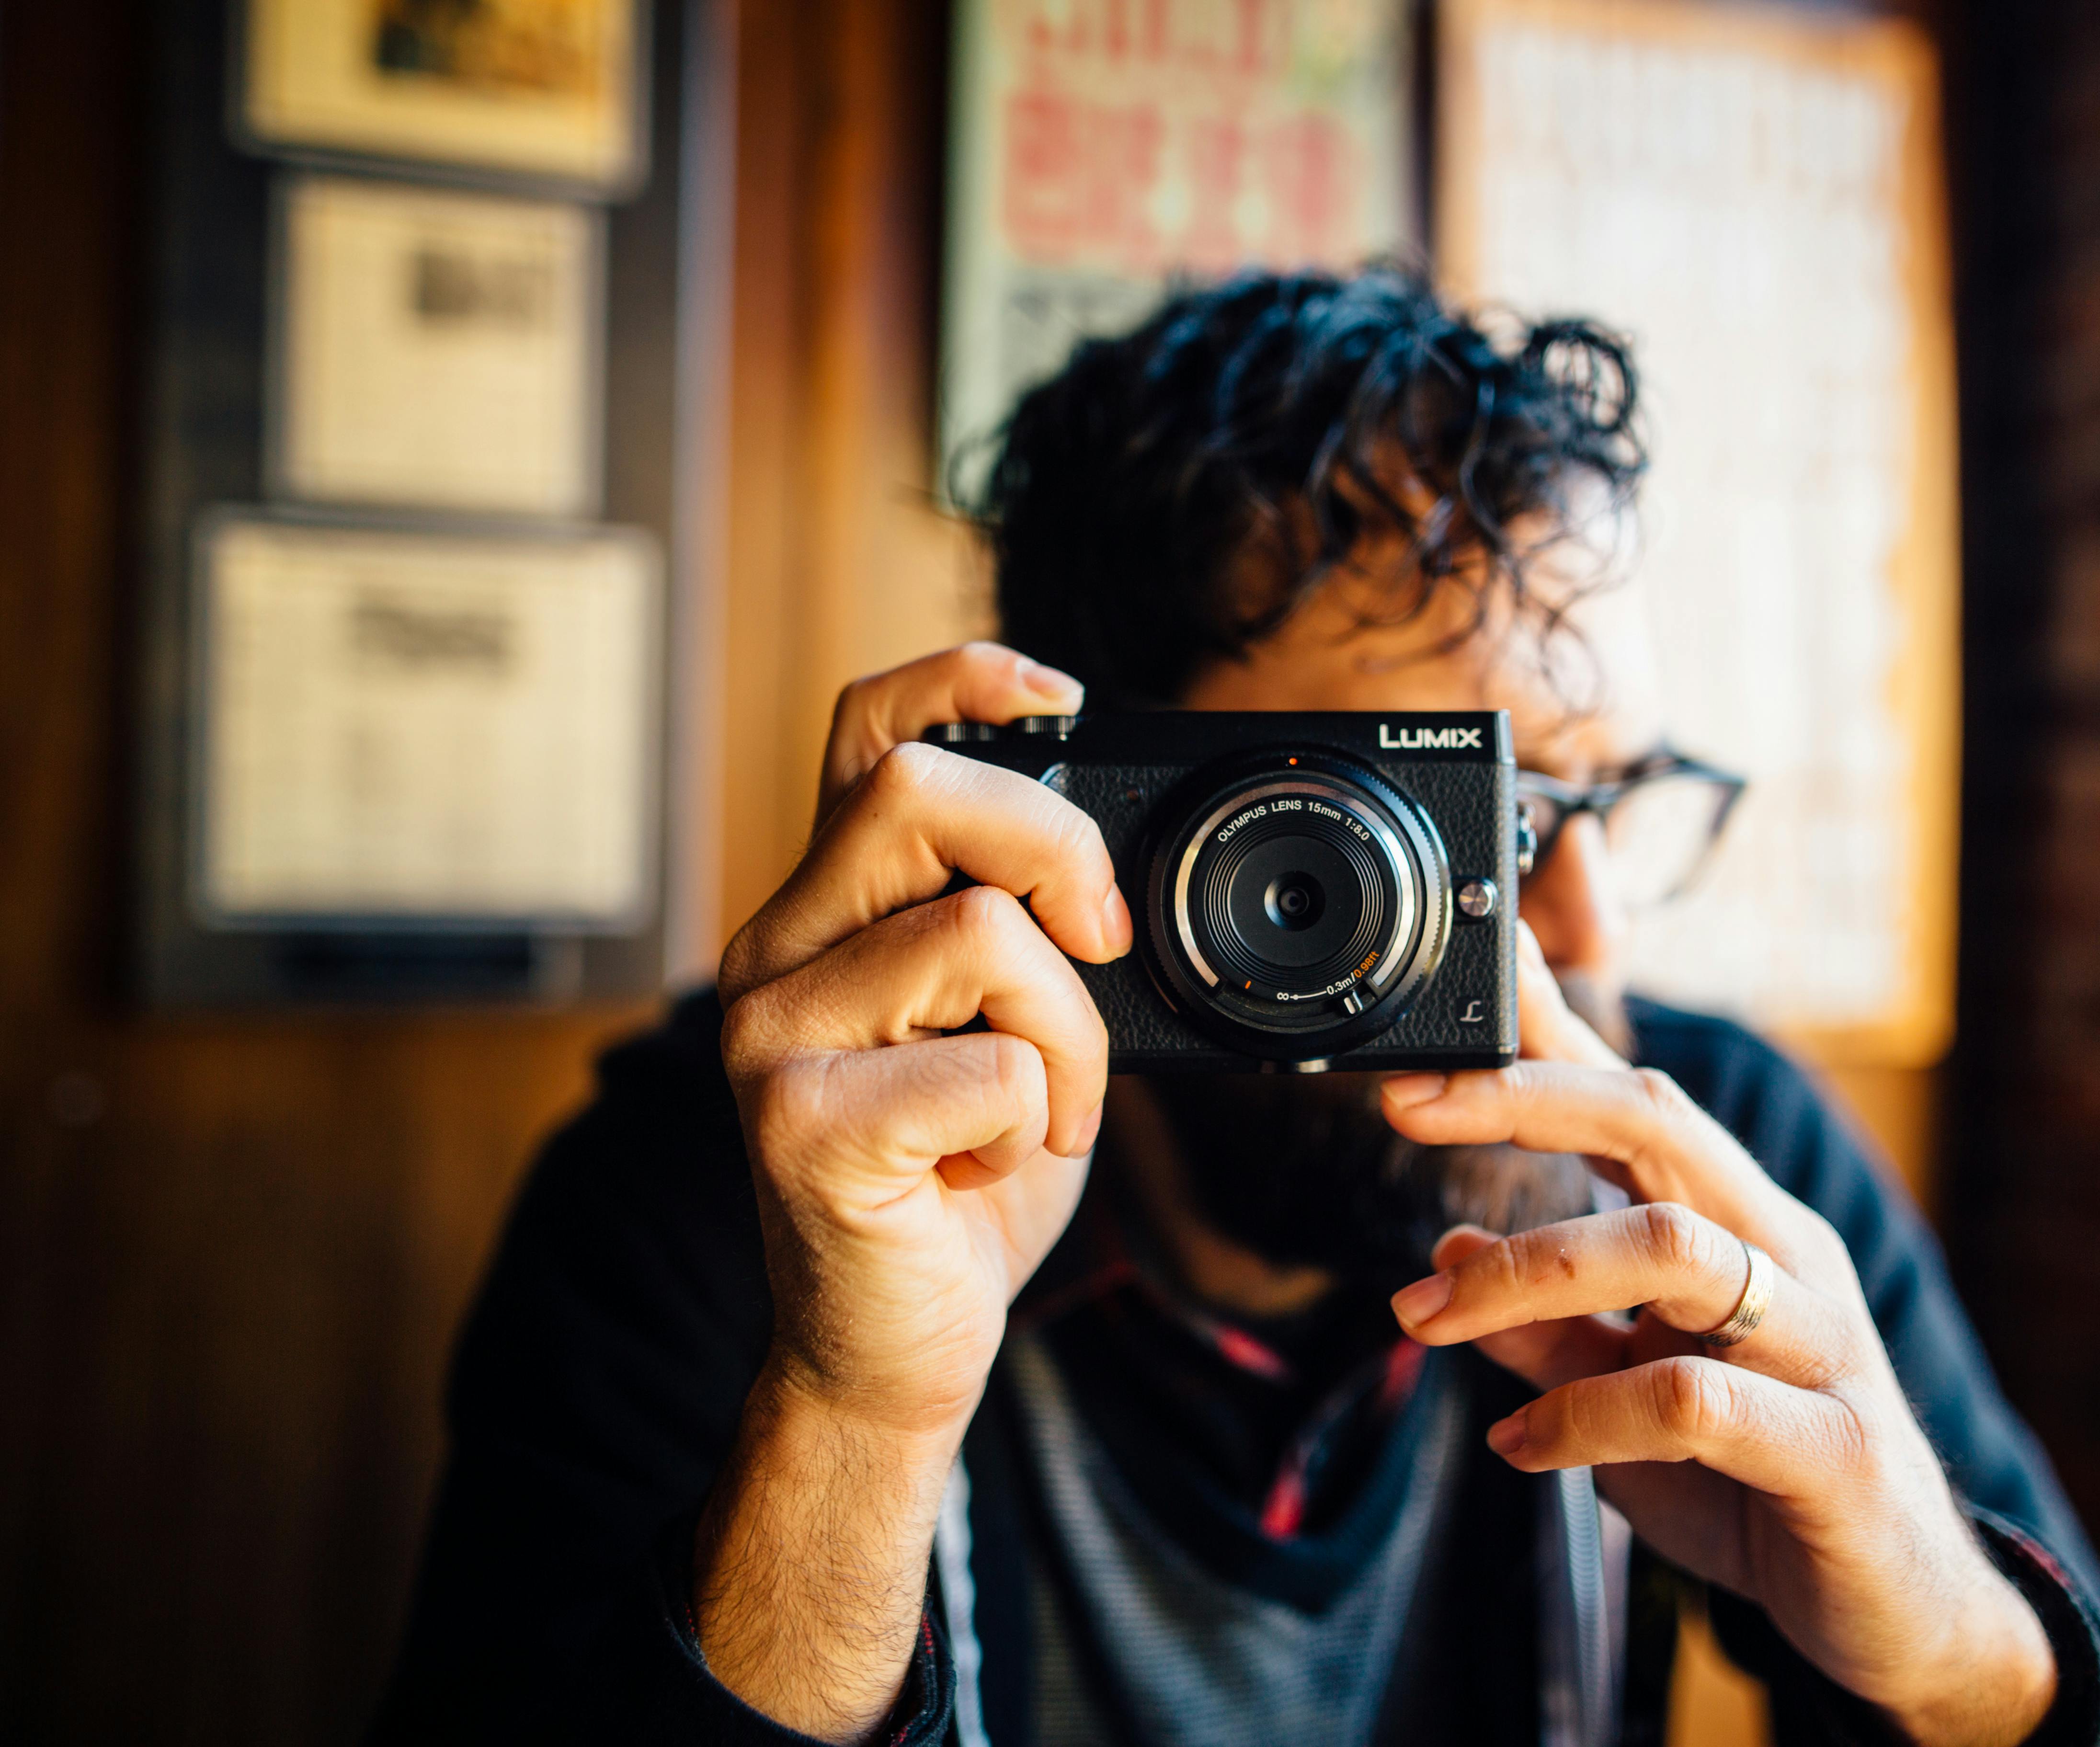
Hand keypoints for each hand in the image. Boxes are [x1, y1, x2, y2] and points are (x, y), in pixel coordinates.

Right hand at [694, 643, 1129, 1739]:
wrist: (893, 1351)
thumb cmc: (959, 1181)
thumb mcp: (1009, 1026)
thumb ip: (1025, 930)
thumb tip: (1113, 861)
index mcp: (829, 913)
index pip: (868, 728)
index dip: (964, 679)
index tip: (1064, 697)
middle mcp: (775, 954)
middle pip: (914, 790)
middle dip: (1055, 848)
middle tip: (1106, 943)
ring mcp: (769, 1038)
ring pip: (973, 931)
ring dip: (1069, 1027)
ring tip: (1047, 1107)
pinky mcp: (798, 1129)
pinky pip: (987, 1067)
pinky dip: (1036, 1117)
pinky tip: (992, 1169)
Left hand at [1380, 937, 2055, 1746]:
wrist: (1902, 1612)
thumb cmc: (1755, 1486)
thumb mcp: (1625, 1397)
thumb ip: (1547, 1328)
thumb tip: (1444, 1250)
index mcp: (1744, 1227)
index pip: (1638, 1100)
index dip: (1543, 1043)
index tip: (1438, 1017)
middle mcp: (1790, 1258)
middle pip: (1658, 1124)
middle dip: (1524, 1100)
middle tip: (1406, 1108)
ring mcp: (1823, 1346)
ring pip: (1671, 1248)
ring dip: (1524, 1274)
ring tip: (1422, 1319)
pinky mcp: (1837, 1449)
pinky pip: (1695, 1402)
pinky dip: (1584, 1416)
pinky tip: (1520, 1446)